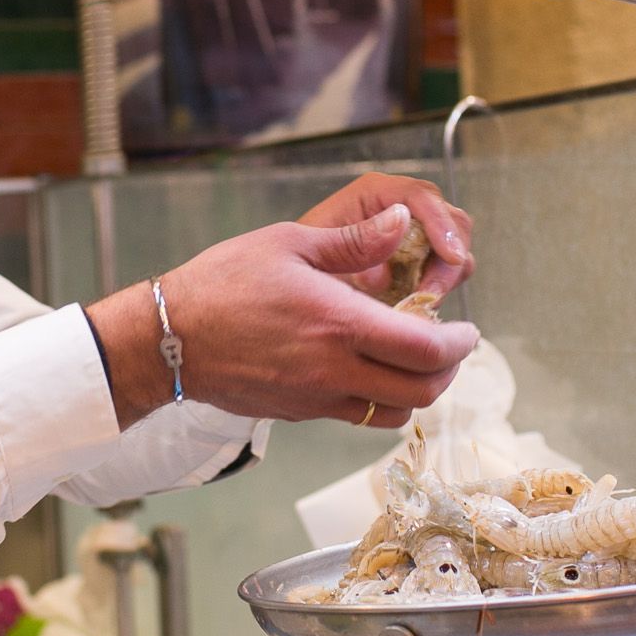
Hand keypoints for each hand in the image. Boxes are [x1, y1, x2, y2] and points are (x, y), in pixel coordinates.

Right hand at [86, 205, 480, 429]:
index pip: (426, 350)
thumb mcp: (289, 244)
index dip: (459, 344)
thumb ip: (354, 240)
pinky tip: (369, 370)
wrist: (168, 338)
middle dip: (447, 372)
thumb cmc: (222, 283)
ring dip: (416, 392)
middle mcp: (334, 369)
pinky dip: (378, 400)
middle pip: (420, 391)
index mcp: (340, 323)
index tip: (467, 330)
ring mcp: (316, 397)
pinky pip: (355, 414)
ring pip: (391, 413)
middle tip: (451, 347)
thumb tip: (403, 221)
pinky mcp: (299, 412)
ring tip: (415, 363)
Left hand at [296, 173, 473, 298]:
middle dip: (450, 256)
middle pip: (451, 220)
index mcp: (374, 193)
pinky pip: (449, 271)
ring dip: (447, 276)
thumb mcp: (317, 251)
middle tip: (431, 292)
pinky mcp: (421, 262)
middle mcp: (401, 209)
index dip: (440, 224)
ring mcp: (415, 236)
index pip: (420, 196)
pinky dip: (442, 288)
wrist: (297, 291)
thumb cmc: (299, 265)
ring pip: (457, 247)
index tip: (451, 256)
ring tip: (421, 302)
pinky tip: (419, 305)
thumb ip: (355, 239)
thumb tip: (398, 227)